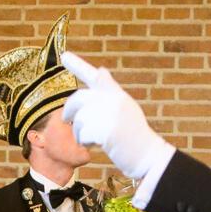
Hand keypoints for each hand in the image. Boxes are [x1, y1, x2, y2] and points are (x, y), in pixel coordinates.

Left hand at [61, 52, 172, 180]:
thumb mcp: (124, 108)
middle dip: (69, 110)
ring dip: (79, 132)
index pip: (95, 76)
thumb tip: (100, 70)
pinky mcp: (106, 129)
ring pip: (79, 119)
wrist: (147, 155)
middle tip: (66, 119)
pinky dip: (85, 142)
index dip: (78, 65)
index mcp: (117, 94)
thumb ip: (110, 91)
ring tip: (91, 139)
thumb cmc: (134, 134)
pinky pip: (82, 134)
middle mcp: (113, 100)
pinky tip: (95, 146)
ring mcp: (110, 114)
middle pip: (79, 98)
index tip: (63, 56)